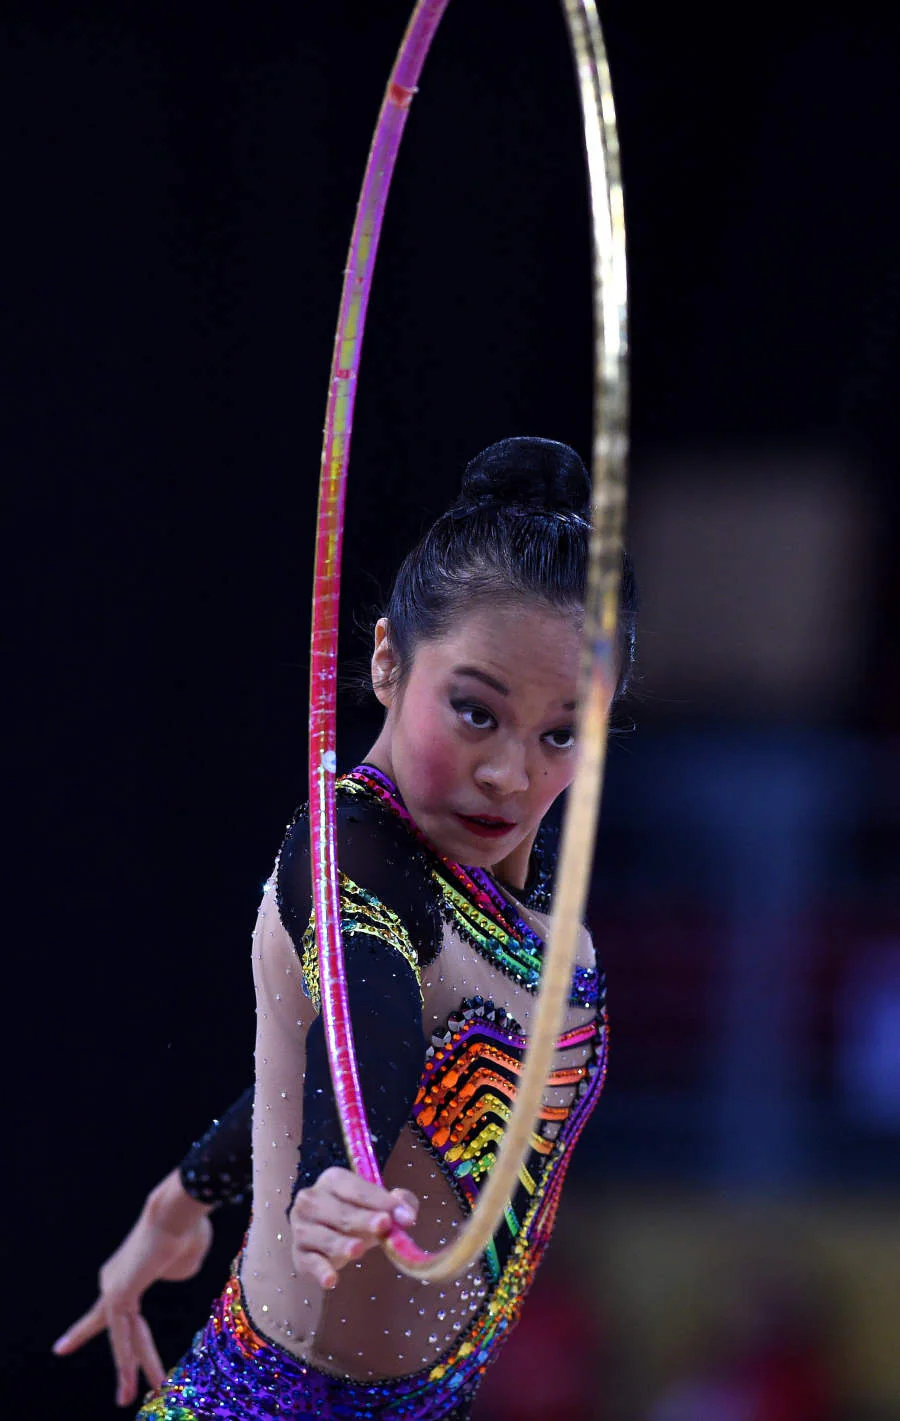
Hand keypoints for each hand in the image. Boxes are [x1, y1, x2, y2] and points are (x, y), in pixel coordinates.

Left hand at [52, 1170, 212, 1407]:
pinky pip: (124, 1333)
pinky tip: (129, 1380)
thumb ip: (175, 1273)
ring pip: (123, 1336)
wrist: (178, 1211)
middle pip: (119, 1330)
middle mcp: (113, 1280)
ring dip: (130, 1370)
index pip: (117, 1312)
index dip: (101, 1331)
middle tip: (119, 1395)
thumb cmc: (185, 1230)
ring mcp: (112, 1288)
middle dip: (120, 1364)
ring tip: (129, 1398)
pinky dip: (127, 1358)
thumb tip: (172, 1273)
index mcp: (128, 1272)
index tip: (74, 1345)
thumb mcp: (185, 1261)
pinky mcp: (118, 1295)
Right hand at [290, 1166, 417, 1290]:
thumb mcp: (379, 1204)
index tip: (402, 1215)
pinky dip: (319, 1271)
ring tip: (358, 1250)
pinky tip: (331, 1279)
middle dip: (362, 1219)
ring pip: (322, 1236)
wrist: (331, 1232)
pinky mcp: (299, 1254)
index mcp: (332, 1180)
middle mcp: (311, 1200)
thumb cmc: (359, 1213)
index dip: (380, 1201)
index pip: (356, 1189)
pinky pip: (309, 1263)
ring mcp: (301, 1227)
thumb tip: (407, 1215)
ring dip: (340, 1243)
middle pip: (340, 1212)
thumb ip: (398, 1203)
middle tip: (383, 1226)